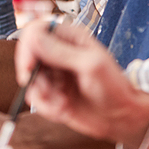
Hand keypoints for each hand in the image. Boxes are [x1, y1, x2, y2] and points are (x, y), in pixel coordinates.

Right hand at [15, 20, 148, 148]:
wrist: (121, 118)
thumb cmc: (114, 88)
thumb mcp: (90, 66)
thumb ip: (60, 52)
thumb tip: (34, 37)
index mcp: (69, 38)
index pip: (36, 31)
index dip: (28, 46)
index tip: (29, 66)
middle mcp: (58, 53)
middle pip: (27, 55)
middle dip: (32, 76)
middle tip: (45, 91)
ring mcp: (54, 73)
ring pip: (29, 79)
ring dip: (42, 95)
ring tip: (61, 103)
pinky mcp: (51, 92)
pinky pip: (35, 98)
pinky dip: (45, 107)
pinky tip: (63, 109)